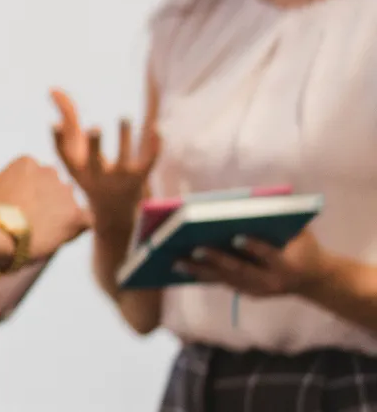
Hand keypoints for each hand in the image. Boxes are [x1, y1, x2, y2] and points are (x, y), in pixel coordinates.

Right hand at [0, 155, 92, 260]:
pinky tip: (58, 238)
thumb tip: (1, 195)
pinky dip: (76, 230)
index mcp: (27, 162)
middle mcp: (50, 171)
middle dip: (47, 199)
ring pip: (69, 202)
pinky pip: (86, 221)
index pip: (36, 174)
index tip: (20, 205)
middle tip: (34, 220)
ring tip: (43, 233)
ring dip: (61, 214)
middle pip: (54, 185)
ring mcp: (65, 192)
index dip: (29, 191)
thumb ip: (5, 186)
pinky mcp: (77, 215)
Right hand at [51, 88, 158, 220]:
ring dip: (124, 138)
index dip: (58, 139)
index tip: (54, 123)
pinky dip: (155, 146)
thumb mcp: (74, 149)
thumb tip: (53, 88)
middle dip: (94, 146)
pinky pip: (149, 161)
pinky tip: (157, 128)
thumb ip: (67, 117)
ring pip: (123, 159)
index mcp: (78, 169)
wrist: (113, 210)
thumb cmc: (89, 169)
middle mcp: (98, 176)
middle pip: (95, 162)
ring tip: (124, 117)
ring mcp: (121, 178)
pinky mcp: (141, 177)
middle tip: (95, 128)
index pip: (64, 155)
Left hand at [176, 230, 330, 297]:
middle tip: (195, 248)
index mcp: (289, 264)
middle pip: (241, 270)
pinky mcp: (247, 293)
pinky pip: (221, 283)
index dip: (254, 247)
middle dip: (217, 259)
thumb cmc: (303, 244)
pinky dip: (201, 275)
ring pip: (226, 280)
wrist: (315, 279)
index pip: (270, 255)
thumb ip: (283, 216)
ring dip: (200, 270)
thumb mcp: (301, 229)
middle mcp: (272, 281)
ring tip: (176, 260)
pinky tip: (181, 267)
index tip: (236, 238)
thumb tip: (255, 199)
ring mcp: (259, 290)